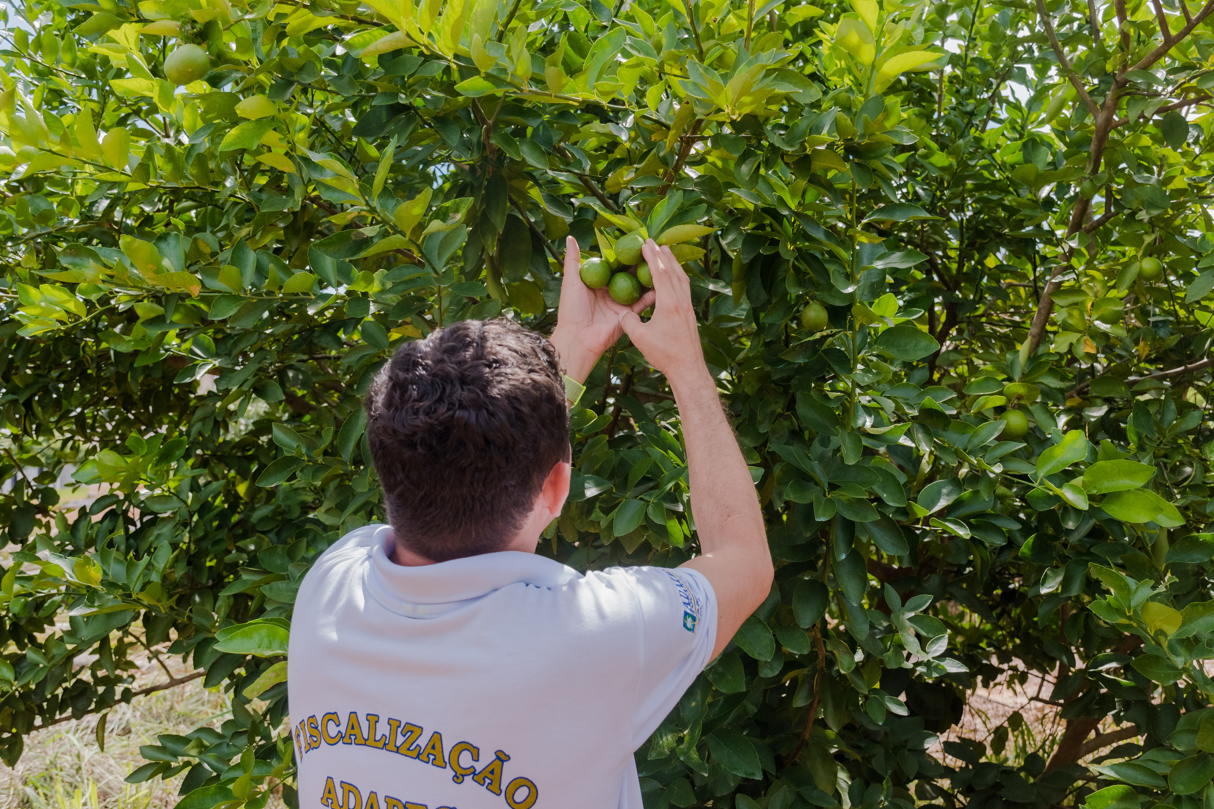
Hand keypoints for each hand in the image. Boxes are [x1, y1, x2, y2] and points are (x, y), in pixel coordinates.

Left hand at [550, 236, 654, 383]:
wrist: (579, 338)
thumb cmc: (571, 309)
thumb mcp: (571, 280)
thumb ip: (573, 259)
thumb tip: (570, 238)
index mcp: (597, 282)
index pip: (613, 264)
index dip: (623, 254)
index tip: (635, 241)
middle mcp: (610, 291)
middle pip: (628, 274)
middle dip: (639, 262)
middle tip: (653, 248)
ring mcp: (621, 303)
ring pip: (637, 286)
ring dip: (648, 276)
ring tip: (661, 262)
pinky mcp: (629, 314)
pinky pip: (643, 303)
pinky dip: (652, 294)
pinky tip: (664, 283)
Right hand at [618, 240, 710, 393]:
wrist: (688, 368)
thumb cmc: (664, 354)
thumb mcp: (640, 338)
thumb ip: (629, 321)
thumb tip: (624, 312)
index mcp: (669, 303)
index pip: (660, 273)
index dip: (652, 257)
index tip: (646, 244)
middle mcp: (681, 301)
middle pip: (673, 271)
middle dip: (663, 255)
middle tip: (655, 242)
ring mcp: (688, 308)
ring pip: (682, 279)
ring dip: (674, 264)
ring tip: (667, 253)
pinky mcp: (690, 315)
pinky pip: (684, 289)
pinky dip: (678, 277)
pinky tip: (674, 279)